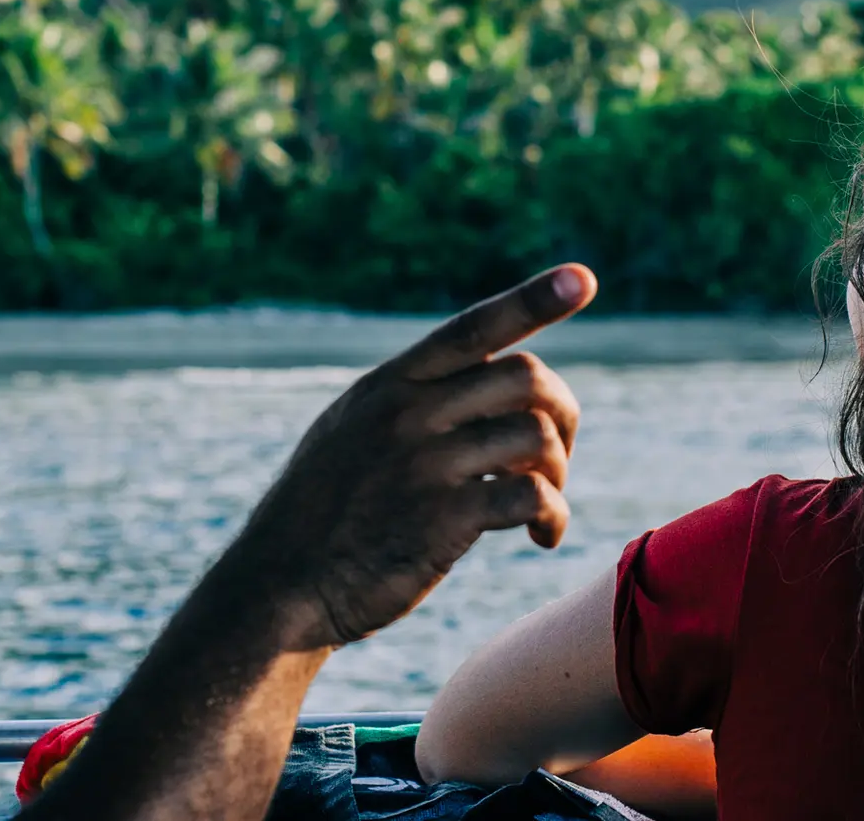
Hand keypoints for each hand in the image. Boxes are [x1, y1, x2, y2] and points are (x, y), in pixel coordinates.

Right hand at [230, 264, 597, 650]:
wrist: (280, 585)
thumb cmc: (324, 513)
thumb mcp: (351, 431)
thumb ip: (409, 401)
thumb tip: (481, 378)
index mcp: (390, 384)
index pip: (473, 327)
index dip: (533, 300)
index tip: (584, 278)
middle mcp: (409, 412)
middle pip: (526, 378)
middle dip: (562, 413)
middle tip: (556, 456)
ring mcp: (425, 464)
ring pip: (535, 436)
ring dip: (559, 471)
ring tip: (542, 505)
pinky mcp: (442, 520)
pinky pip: (531, 497)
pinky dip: (553, 516)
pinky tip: (541, 537)